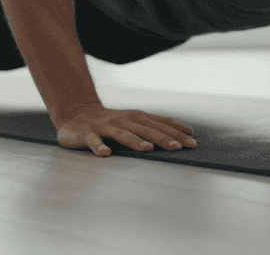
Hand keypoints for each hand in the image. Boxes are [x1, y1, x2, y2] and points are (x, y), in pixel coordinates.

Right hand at [56, 104, 197, 156]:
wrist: (76, 114)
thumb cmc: (110, 122)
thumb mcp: (134, 122)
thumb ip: (154, 127)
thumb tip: (184, 134)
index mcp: (136, 118)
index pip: (160, 123)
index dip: (176, 131)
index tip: (193, 139)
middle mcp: (123, 120)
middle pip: (146, 129)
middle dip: (163, 138)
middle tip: (179, 147)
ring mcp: (105, 127)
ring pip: (122, 134)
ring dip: (135, 141)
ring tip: (148, 149)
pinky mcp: (87, 134)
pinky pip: (93, 141)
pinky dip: (99, 147)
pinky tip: (106, 154)